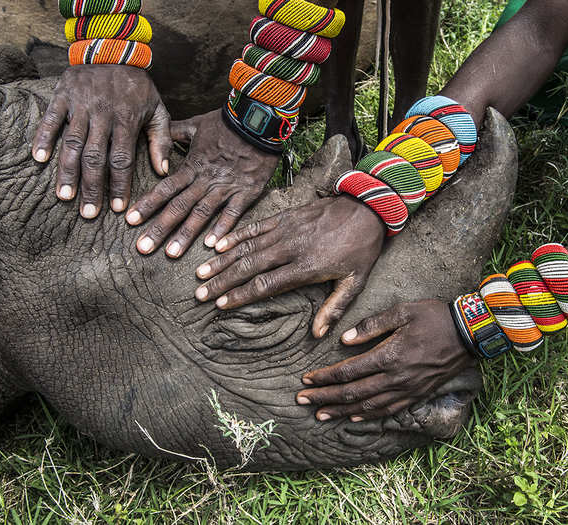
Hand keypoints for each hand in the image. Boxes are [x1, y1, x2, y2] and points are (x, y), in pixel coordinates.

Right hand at [32, 65, 171, 217]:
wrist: (114, 48)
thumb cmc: (138, 86)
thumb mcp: (157, 109)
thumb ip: (160, 140)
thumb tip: (163, 171)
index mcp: (127, 120)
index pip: (122, 159)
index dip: (119, 185)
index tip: (117, 209)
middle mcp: (103, 114)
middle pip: (96, 157)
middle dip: (92, 187)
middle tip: (88, 214)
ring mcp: (80, 104)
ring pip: (72, 143)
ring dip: (67, 171)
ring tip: (65, 197)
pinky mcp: (63, 94)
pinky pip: (51, 119)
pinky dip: (43, 138)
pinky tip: (39, 160)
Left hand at [126, 109, 278, 255]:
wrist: (258, 119)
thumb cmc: (228, 122)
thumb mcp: (197, 124)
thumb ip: (176, 132)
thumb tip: (159, 133)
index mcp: (192, 166)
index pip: (165, 188)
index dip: (147, 205)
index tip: (130, 221)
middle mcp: (205, 180)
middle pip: (178, 207)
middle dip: (159, 228)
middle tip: (143, 248)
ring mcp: (226, 187)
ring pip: (202, 214)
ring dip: (185, 234)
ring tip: (171, 254)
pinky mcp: (247, 191)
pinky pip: (234, 213)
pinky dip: (223, 228)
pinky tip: (213, 246)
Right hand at [194, 196, 385, 337]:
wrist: (367, 208)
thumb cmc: (361, 248)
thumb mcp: (355, 282)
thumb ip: (334, 308)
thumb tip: (318, 335)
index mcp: (306, 266)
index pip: (266, 284)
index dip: (241, 295)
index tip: (221, 304)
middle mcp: (290, 248)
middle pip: (249, 266)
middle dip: (222, 281)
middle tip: (200, 293)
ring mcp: (285, 230)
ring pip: (247, 247)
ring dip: (222, 260)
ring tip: (201, 273)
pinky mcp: (285, 216)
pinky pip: (255, 227)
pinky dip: (235, 235)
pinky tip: (217, 244)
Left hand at [296, 300, 474, 420]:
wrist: (470, 334)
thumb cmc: (435, 317)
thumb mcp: (403, 311)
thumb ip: (372, 326)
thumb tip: (344, 340)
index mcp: (389, 356)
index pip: (348, 371)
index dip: (325, 377)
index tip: (306, 379)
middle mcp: (396, 378)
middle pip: (352, 393)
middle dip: (324, 397)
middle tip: (301, 401)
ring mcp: (407, 390)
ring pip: (367, 406)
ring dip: (341, 411)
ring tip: (320, 415)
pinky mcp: (417, 394)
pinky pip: (389, 411)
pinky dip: (368, 416)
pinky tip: (354, 417)